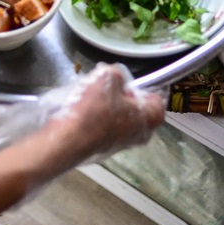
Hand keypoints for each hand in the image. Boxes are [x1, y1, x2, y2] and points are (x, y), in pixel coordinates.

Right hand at [48, 62, 164, 166]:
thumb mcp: (107, 77)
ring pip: (118, 119)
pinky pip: (102, 128)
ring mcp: (119, 145)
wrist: (66, 140)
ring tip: (89, 97)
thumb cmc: (93, 109)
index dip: (142, 86)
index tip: (126, 81)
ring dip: (106, 107)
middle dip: (122, 96)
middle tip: (107, 87)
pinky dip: (94, 119)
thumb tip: (117, 79)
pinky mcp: (101, 150)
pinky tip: (81, 111)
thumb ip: (117, 74)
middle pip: (136, 109)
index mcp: (150, 118)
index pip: (156, 99)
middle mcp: (139, 135)